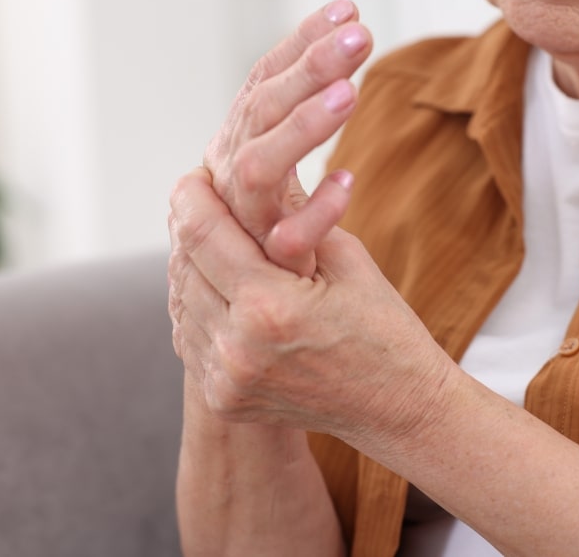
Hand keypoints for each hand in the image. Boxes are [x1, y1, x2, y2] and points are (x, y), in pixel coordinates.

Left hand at [168, 167, 454, 443]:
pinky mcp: (224, 399)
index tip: (194, 176)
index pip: (203, 233)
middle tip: (201, 202)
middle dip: (190, 228)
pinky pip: (192, 338)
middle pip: (184, 266)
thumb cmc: (382, 324)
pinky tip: (219, 286)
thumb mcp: (345, 257)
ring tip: (211, 241)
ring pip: (181, 302)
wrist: (397, 405)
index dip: (192, 196)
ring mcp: (226, 381)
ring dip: (192, 267)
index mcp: (269, 307)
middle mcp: (237, 349)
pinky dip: (200, 307)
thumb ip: (291, 216)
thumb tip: (253, 173)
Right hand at [204, 0, 372, 276]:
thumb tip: (342, 37)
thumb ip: (299, 118)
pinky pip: (284, 239)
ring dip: (302, 126)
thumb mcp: (288, 175)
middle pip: (259, 111)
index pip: (261, 83)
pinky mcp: (266, 277)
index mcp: (237, 150)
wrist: (262, 336)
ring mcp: (241, 229)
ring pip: (258, 168)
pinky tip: (348, 179)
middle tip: (358, 33)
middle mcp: (227, 181)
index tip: (347, 7)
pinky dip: (315, 211)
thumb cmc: (284, 246)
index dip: (299, 44)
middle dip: (307, 67)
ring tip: (350, 93)